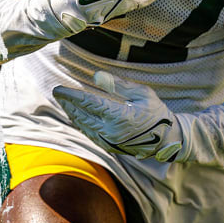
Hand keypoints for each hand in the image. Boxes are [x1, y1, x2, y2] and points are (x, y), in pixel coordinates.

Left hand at [52, 71, 186, 162]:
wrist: (166, 138)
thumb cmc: (156, 112)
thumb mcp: (142, 94)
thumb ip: (118, 85)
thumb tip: (96, 76)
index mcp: (120, 116)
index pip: (89, 103)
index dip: (72, 95)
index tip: (59, 89)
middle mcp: (110, 131)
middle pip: (81, 115)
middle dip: (68, 103)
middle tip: (58, 92)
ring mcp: (108, 140)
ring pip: (83, 125)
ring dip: (72, 113)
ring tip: (65, 102)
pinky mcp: (108, 146)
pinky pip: (88, 132)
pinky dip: (80, 122)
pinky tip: (77, 115)